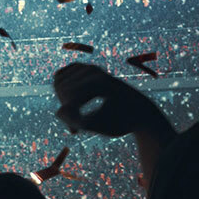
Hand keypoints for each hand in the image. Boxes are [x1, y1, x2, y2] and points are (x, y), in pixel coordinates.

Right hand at [52, 64, 166, 137]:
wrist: (140, 111)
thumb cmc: (121, 122)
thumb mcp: (100, 127)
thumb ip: (76, 121)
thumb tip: (58, 111)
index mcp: (100, 83)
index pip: (67, 97)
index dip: (67, 115)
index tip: (76, 130)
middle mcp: (95, 71)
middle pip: (61, 87)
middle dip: (64, 106)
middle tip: (75, 124)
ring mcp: (91, 68)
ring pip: (58, 81)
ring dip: (62, 99)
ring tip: (75, 112)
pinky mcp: (88, 69)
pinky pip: (60, 75)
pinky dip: (61, 89)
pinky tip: (73, 100)